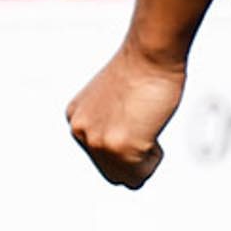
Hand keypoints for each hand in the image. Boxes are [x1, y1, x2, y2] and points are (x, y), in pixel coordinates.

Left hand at [66, 39, 186, 188]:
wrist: (150, 52)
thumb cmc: (141, 70)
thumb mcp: (111, 100)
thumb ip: (107, 123)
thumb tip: (118, 148)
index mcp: (76, 119)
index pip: (102, 157)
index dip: (127, 143)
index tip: (134, 116)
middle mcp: (80, 132)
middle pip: (113, 174)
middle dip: (134, 157)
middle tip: (143, 122)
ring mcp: (98, 142)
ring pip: (129, 178)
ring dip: (145, 157)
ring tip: (146, 121)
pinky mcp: (119, 148)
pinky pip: (143, 174)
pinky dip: (154, 157)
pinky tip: (151, 125)